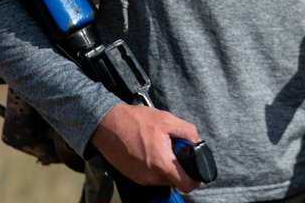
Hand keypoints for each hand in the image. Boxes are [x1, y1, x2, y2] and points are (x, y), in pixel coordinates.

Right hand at [90, 103, 204, 192]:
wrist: (107, 124)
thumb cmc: (135, 121)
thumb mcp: (167, 119)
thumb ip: (188, 132)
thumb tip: (197, 143)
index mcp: (161, 164)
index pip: (186, 185)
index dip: (195, 178)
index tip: (195, 168)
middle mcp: (151, 177)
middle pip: (175, 180)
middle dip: (178, 166)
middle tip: (173, 148)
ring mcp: (141, 178)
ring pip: (163, 178)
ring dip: (165, 165)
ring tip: (158, 146)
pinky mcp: (133, 176)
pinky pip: (151, 176)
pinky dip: (154, 165)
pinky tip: (149, 149)